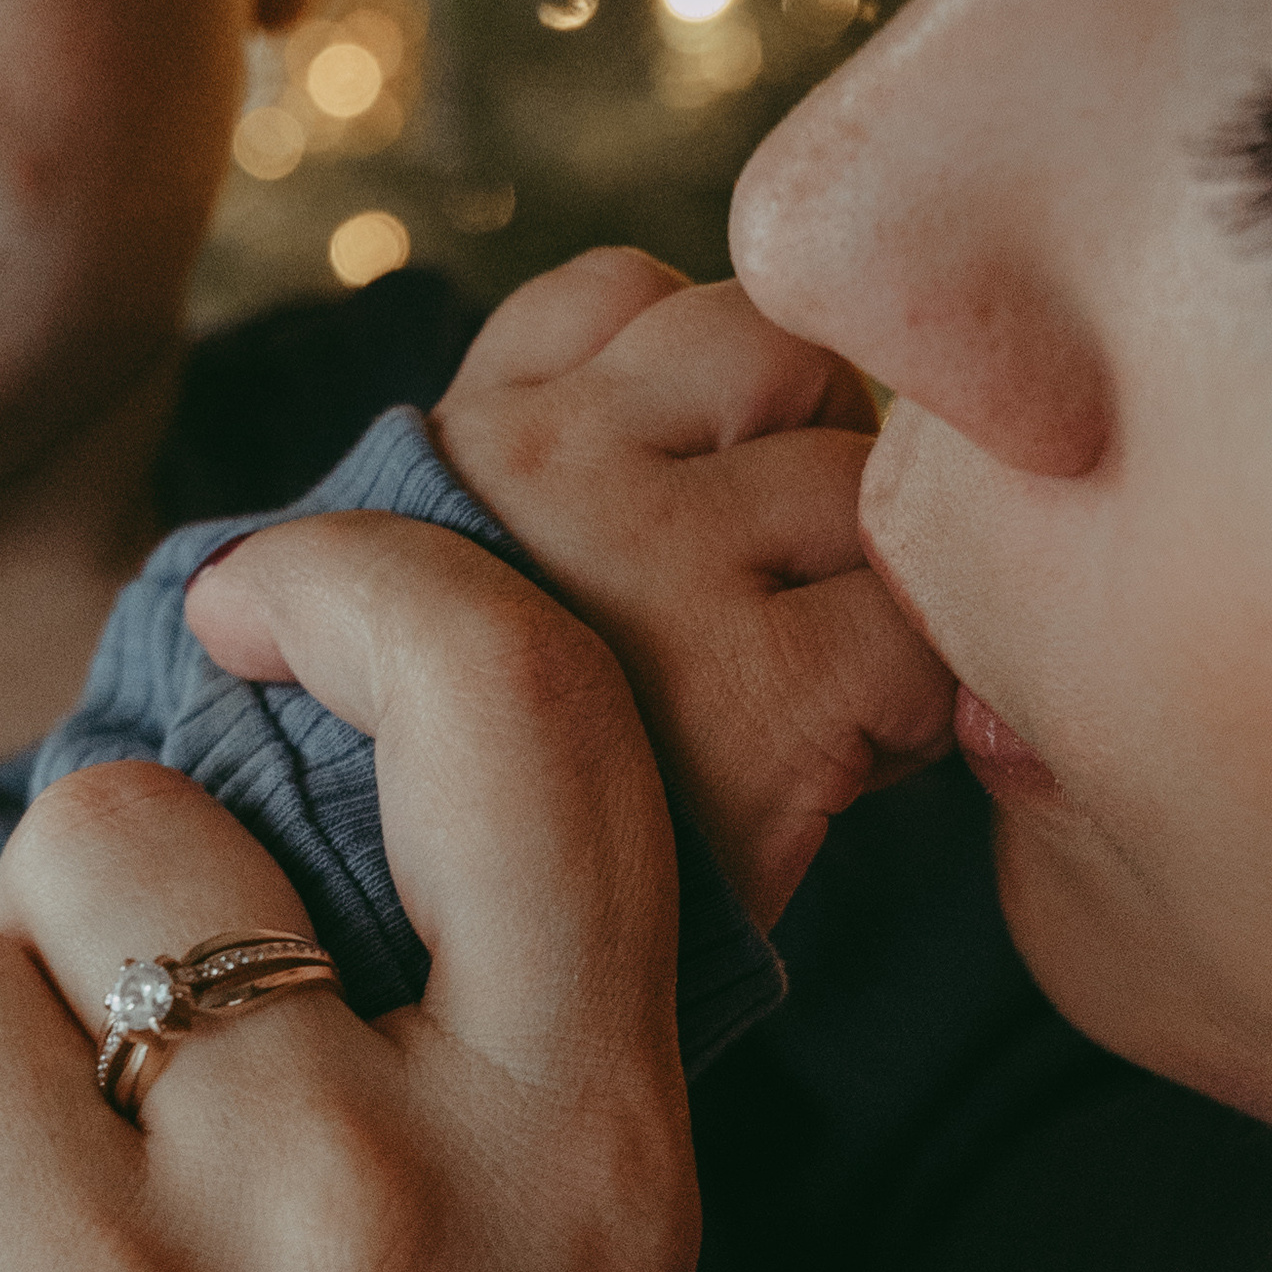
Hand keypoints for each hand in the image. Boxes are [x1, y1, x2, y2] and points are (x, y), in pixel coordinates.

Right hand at [440, 251, 954, 926]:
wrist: (364, 977)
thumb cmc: (406, 798)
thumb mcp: (403, 585)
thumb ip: (509, 440)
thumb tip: (676, 346)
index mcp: (471, 436)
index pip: (632, 294)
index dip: (695, 391)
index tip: (689, 501)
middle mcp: (556, 471)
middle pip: (777, 348)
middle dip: (805, 453)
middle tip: (781, 593)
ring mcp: (656, 573)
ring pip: (858, 478)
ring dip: (865, 577)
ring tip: (812, 686)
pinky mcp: (753, 697)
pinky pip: (907, 634)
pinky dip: (907, 703)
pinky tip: (841, 765)